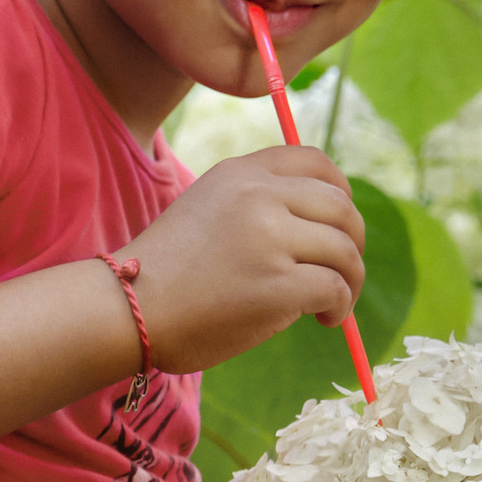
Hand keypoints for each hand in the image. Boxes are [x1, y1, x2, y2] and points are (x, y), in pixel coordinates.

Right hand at [123, 145, 366, 373]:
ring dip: (349, 280)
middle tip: (343, 271)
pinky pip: (334, 288)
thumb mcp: (207, 209)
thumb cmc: (164, 272)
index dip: (340, 191)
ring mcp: (270, 238)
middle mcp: (259, 196)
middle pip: (340, 207)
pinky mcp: (278, 284)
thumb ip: (256, 204)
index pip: (315, 161)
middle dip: (353, 241)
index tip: (339, 222)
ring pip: (344, 250)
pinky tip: (323, 320)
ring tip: (333, 304)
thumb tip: (323, 226)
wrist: (128, 308)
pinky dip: (339, 307)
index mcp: (240, 173)